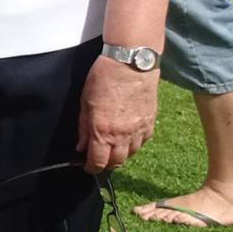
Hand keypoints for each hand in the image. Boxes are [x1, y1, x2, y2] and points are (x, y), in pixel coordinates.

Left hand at [75, 57, 158, 172]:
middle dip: (106, 164)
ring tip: (113, 147)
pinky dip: (135, 144)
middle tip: (99, 158)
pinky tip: (128, 136)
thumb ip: (83, 127)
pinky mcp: (151, 122)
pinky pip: (143, 142)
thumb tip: (81, 146)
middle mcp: (123, 135)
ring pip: (131, 154)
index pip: (98, 162)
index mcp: (103, 131)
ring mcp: (139, 130)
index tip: (88, 167)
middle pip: (117, 162)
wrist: (132, 63)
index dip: (91, 168)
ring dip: (121, 154)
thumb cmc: (104, 78)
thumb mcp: (85, 102)